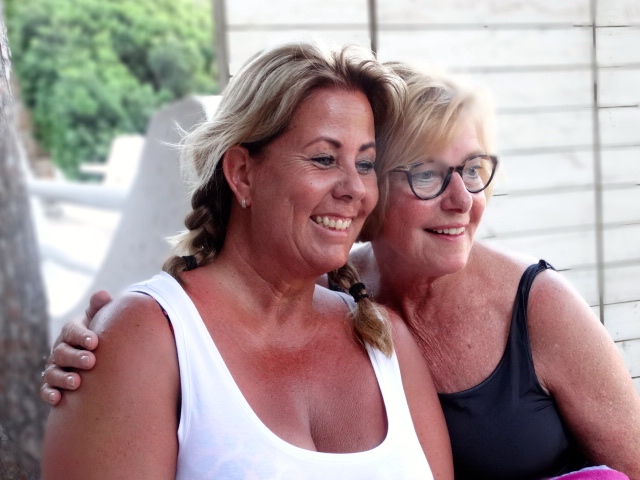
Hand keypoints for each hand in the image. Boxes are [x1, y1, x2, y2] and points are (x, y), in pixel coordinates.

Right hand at [40, 290, 111, 404]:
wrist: (96, 356)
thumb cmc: (99, 335)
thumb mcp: (99, 320)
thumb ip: (100, 308)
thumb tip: (102, 295)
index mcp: (71, 332)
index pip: (72, 331)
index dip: (82, 336)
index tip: (94, 341)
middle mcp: (60, 349)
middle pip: (63, 352)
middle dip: (76, 357)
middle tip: (91, 361)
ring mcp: (55, 367)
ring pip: (53, 372)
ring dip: (63, 378)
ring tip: (77, 382)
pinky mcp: (53, 385)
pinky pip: (46, 390)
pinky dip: (49, 394)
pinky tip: (58, 399)